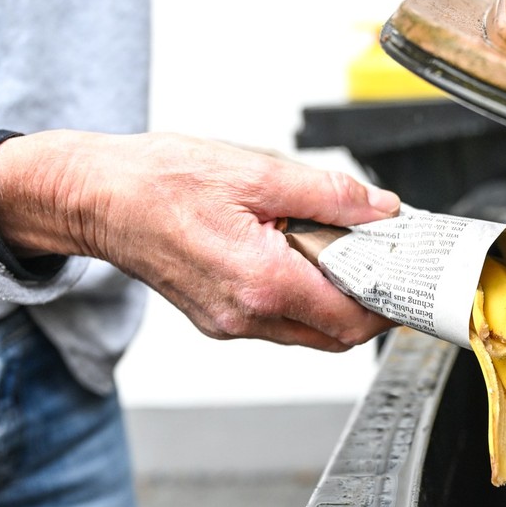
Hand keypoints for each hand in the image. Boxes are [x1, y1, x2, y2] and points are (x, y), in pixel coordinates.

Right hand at [0, 130, 400, 350]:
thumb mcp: (255, 171)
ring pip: (308, 333)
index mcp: (262, 281)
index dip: (392, 302)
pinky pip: (279, 323)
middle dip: (370, 306)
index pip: (352, 316)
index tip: (411, 279)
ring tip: (345, 255)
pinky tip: (304, 259)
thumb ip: (328, 195)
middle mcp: (247, 316)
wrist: (94, 199)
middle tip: (386, 264)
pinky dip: (304, 298)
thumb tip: (379, 209)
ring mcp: (229, 324)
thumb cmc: (158, 181)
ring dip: (336, 302)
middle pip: (336, 335)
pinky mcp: (217, 319)